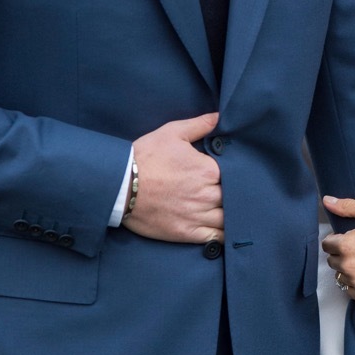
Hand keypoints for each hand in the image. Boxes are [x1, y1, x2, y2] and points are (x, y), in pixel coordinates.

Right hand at [123, 113, 223, 242]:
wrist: (119, 186)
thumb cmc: (145, 157)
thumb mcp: (172, 133)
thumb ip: (200, 125)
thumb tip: (220, 117)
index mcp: (208, 170)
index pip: (234, 173)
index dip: (234, 173)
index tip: (230, 173)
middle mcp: (207, 194)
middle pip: (233, 196)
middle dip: (234, 193)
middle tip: (234, 191)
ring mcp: (198, 216)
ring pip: (229, 218)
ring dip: (234, 214)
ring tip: (234, 211)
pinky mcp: (187, 233)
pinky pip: (216, 237)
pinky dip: (225, 234)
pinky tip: (228, 230)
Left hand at [322, 195, 354, 300]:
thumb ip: (348, 206)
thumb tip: (327, 200)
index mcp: (347, 244)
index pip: (326, 244)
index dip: (337, 239)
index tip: (351, 239)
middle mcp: (348, 266)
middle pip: (332, 260)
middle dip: (342, 254)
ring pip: (341, 276)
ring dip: (349, 269)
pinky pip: (350, 291)